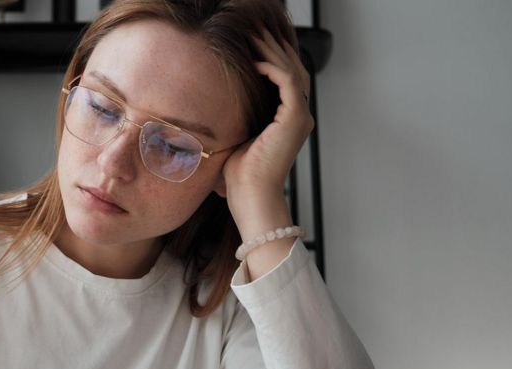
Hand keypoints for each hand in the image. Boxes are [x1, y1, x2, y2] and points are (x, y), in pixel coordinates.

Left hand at [222, 28, 314, 236]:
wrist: (250, 196)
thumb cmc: (239, 177)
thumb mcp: (235, 139)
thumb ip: (235, 121)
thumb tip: (212, 109)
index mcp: (288, 120)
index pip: (286, 78)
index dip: (272, 57)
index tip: (252, 42)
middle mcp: (298, 116)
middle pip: (293, 68)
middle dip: (274, 47)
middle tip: (255, 30)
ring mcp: (299, 118)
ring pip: (292, 70)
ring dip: (273, 51)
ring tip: (255, 36)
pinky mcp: (294, 120)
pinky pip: (288, 83)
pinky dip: (272, 69)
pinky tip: (255, 62)